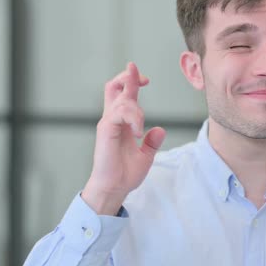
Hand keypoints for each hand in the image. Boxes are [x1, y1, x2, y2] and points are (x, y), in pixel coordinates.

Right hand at [82, 62, 165, 214]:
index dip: (132, 82)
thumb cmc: (125, 173)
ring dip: (136, 109)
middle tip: (143, 78)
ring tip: (140, 130)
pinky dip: (132, 119)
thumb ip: (152, 142)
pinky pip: (119, 114)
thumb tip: (160, 129)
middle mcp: (112, 119)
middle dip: (128, 77)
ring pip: (121, 100)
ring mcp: (107, 123)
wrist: (114, 188)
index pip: (123, 94)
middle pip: (114, 87)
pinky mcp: (105, 130)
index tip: (145, 79)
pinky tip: (137, 133)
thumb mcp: (145, 155)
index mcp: (121, 122)